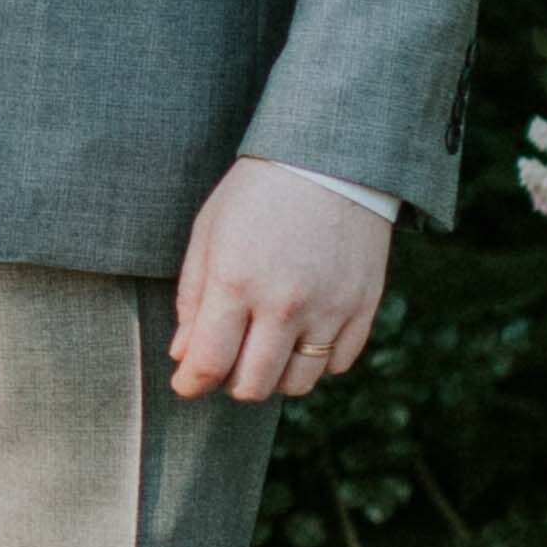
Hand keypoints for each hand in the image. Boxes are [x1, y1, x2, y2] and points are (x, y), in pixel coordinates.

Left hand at [168, 158, 390, 405]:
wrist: (330, 159)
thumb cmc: (258, 193)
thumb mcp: (209, 234)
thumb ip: (192, 298)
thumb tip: (183, 355)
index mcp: (236, 282)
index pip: (208, 364)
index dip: (190, 384)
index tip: (186, 383)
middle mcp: (284, 304)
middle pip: (252, 386)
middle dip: (229, 383)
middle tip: (226, 361)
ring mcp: (329, 309)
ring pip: (297, 384)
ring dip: (274, 376)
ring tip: (265, 348)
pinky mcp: (363, 307)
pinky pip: (338, 364)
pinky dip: (317, 361)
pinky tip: (303, 335)